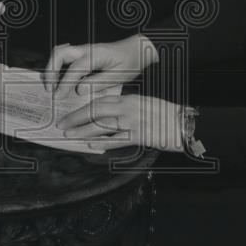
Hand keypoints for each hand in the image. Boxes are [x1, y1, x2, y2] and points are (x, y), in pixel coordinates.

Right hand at [43, 35, 158, 98]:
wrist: (136, 50)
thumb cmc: (130, 62)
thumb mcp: (120, 76)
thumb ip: (99, 83)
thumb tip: (79, 90)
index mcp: (97, 54)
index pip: (75, 68)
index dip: (64, 83)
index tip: (58, 97)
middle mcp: (87, 49)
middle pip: (60, 53)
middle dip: (50, 71)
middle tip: (49, 90)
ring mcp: (83, 50)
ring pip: (59, 53)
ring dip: (51, 69)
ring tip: (51, 86)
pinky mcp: (82, 54)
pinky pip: (65, 58)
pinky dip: (57, 68)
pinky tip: (58, 80)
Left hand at [57, 95, 183, 152]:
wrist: (183, 123)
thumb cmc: (164, 114)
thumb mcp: (142, 104)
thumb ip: (124, 108)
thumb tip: (106, 114)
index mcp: (128, 99)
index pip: (99, 101)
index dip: (81, 108)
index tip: (69, 114)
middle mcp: (127, 109)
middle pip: (96, 112)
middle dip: (76, 118)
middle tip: (62, 125)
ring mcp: (132, 122)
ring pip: (102, 126)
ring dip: (84, 131)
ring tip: (71, 136)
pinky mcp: (140, 136)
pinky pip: (118, 140)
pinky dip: (104, 143)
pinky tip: (92, 146)